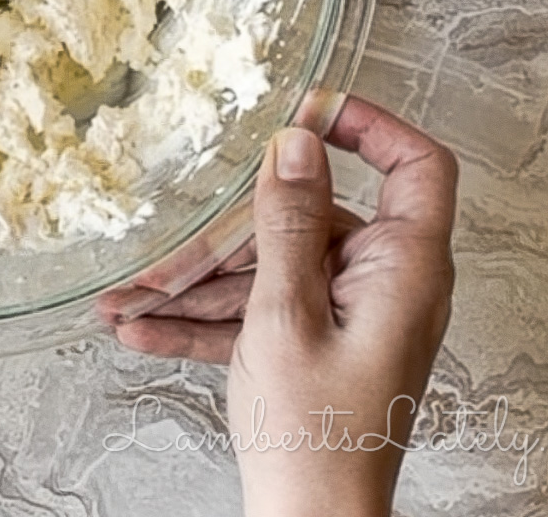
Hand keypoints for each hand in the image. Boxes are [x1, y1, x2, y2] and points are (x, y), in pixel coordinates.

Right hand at [106, 97, 457, 516]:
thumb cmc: (315, 438)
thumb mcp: (286, 315)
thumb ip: (291, 223)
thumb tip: (297, 143)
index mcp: (405, 270)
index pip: (417, 166)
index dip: (370, 125)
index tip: (307, 108)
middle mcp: (386, 286)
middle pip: (310, 222)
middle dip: (227, 234)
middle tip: (166, 240)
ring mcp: (351, 316)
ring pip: (272, 269)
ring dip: (197, 285)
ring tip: (129, 297)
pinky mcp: (319, 345)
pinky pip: (261, 311)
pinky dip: (207, 320)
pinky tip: (144, 330)